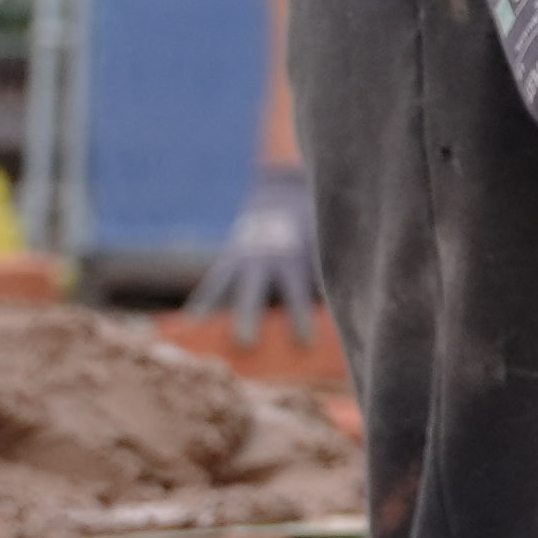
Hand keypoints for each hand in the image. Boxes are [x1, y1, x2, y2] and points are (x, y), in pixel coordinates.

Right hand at [193, 162, 320, 339]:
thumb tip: (346, 310)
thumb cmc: (312, 230)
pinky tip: (192, 323)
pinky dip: (204, 301)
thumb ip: (330, 273)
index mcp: (292, 257)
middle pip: (254, 291)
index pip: (296, 291)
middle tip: (245, 344)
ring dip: (214, 309)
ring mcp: (242, 258)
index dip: (300, 317)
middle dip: (249, 316)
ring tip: (200, 334)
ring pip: (225, 285)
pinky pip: (215, 283)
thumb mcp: (323, 245)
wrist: (283, 193)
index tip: (303, 344)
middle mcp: (262, 258)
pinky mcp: (229, 260)